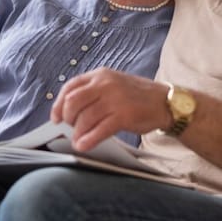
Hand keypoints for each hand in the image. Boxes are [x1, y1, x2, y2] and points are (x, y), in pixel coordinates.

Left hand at [50, 68, 169, 150]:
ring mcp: (115, 99)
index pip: (70, 86)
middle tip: (70, 128)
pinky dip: (88, 140)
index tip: (55, 118)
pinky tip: (84, 146)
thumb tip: (68, 111)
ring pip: (85, 117)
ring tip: (78, 140)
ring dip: (77, 133)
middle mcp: (106, 84)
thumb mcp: (113, 84)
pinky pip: (100, 130)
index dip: (58, 104)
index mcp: (100, 75)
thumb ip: (93, 92)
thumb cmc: (137, 96)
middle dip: (67, 118)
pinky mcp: (124, 115)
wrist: (166, 102)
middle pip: (73, 102)